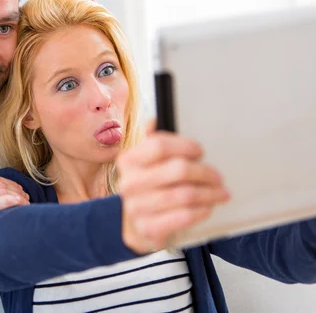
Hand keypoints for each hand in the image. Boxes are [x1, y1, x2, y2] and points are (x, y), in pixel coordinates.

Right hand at [117, 120, 230, 253]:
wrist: (135, 226)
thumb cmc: (147, 189)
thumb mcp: (146, 164)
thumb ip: (152, 143)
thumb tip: (154, 120)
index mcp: (128, 160)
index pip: (159, 146)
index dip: (185, 146)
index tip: (200, 151)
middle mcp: (129, 183)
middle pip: (177, 170)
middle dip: (205, 172)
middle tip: (218, 176)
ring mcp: (136, 207)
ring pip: (184, 194)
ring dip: (209, 193)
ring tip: (220, 193)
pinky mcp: (148, 228)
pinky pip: (183, 216)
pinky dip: (201, 211)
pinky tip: (208, 207)